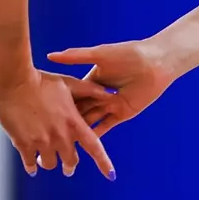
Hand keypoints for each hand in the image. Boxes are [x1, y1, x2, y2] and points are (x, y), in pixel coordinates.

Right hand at [0, 69, 114, 179]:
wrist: (15, 82)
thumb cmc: (42, 80)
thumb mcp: (69, 83)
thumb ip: (89, 90)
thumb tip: (108, 92)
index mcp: (73, 122)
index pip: (94, 147)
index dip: (103, 162)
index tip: (111, 175)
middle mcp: (59, 136)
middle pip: (71, 161)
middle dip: (70, 165)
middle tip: (68, 167)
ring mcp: (41, 141)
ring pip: (49, 164)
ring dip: (49, 163)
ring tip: (44, 159)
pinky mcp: (23, 144)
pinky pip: (29, 163)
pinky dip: (31, 166)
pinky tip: (31, 165)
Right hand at [49, 37, 177, 135]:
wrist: (156, 61)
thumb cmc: (129, 54)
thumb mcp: (100, 54)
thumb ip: (76, 56)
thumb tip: (51, 55)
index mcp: (92, 80)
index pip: (73, 95)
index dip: (59, 104)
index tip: (42, 112)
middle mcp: (100, 94)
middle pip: (80, 110)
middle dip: (66, 121)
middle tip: (47, 133)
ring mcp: (110, 105)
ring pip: (91, 120)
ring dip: (78, 130)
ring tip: (60, 142)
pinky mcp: (122, 113)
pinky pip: (106, 126)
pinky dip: (96, 135)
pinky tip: (82, 146)